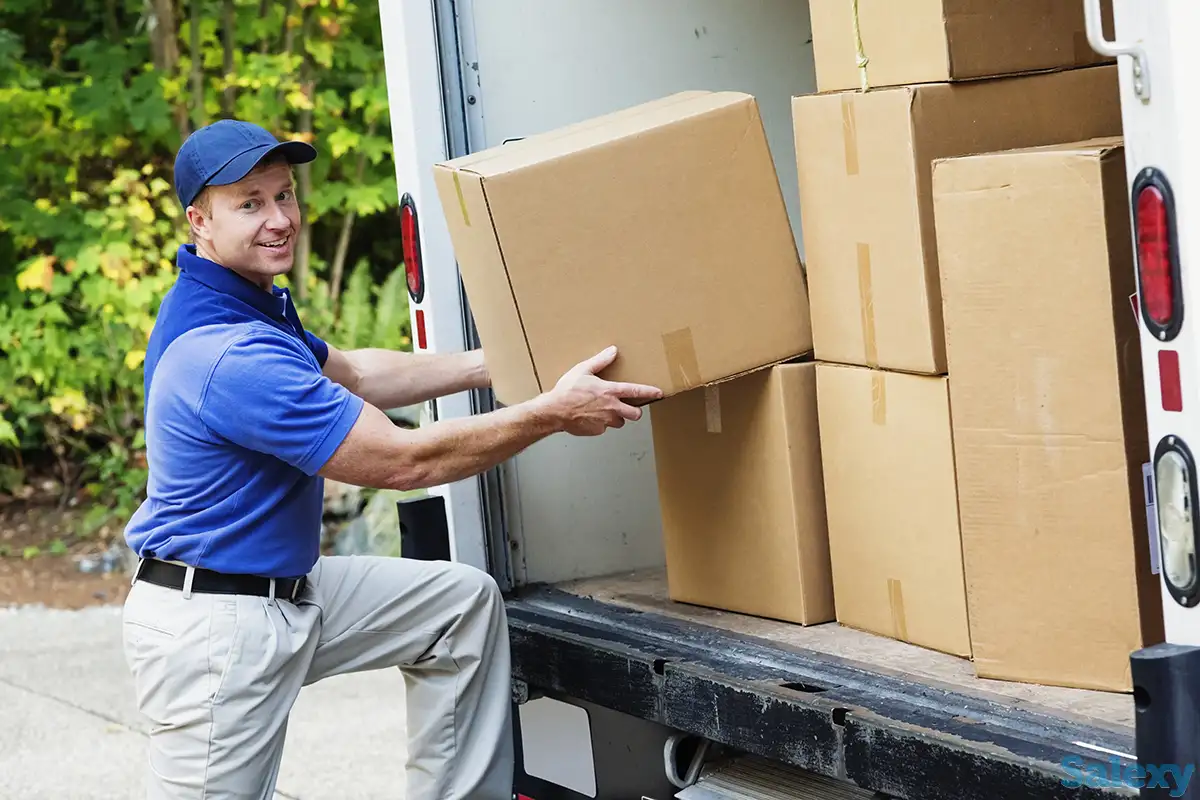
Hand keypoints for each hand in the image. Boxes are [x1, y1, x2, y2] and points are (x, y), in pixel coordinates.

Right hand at [543, 346, 663, 435]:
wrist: (554, 411)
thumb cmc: (567, 391)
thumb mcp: (583, 370)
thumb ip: (600, 361)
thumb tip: (613, 351)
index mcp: (610, 391)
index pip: (636, 391)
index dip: (649, 391)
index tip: (659, 392)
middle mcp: (611, 407)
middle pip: (635, 414)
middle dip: (635, 411)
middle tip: (629, 408)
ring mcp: (605, 421)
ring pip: (619, 422)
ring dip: (616, 418)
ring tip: (603, 410)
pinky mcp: (597, 430)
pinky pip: (604, 428)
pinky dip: (600, 423)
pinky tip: (590, 416)